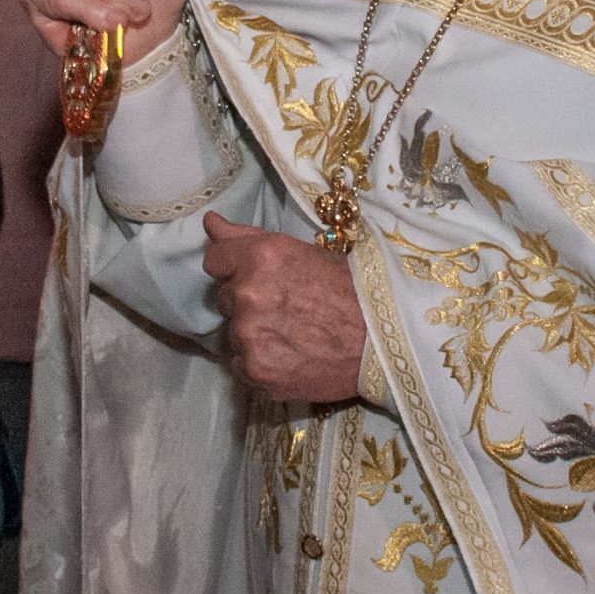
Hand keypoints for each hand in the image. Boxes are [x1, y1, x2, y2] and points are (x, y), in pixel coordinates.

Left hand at [201, 211, 366, 403]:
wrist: (385, 339)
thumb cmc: (350, 289)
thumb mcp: (301, 251)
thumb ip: (247, 238)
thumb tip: (209, 222)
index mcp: (260, 257)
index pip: (214, 260)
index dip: (233, 268)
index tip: (255, 277)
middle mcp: (248, 293)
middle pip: (224, 298)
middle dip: (247, 301)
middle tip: (285, 307)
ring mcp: (249, 335)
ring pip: (232, 332)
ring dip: (252, 333)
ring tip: (291, 334)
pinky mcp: (256, 370)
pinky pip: (239, 364)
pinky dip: (257, 362)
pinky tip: (287, 356)